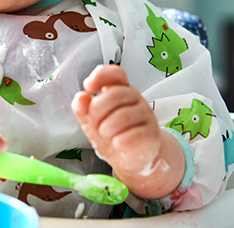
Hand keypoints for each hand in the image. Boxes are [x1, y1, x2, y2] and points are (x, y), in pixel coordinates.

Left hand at [71, 65, 183, 198]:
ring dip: (106, 131)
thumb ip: (83, 108)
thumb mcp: (92, 121)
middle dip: (97, 112)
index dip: (101, 76)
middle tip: (96, 124)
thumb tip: (81, 97)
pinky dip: (118, 143)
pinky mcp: (152, 135)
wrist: (132, 159)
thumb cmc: (112, 135)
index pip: (115, 73)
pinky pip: (130, 137)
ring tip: (108, 136)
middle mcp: (135, 99)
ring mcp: (146, 115)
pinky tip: (119, 144)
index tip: (88, 86)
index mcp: (120, 90)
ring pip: (121, 117)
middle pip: (114, 94)